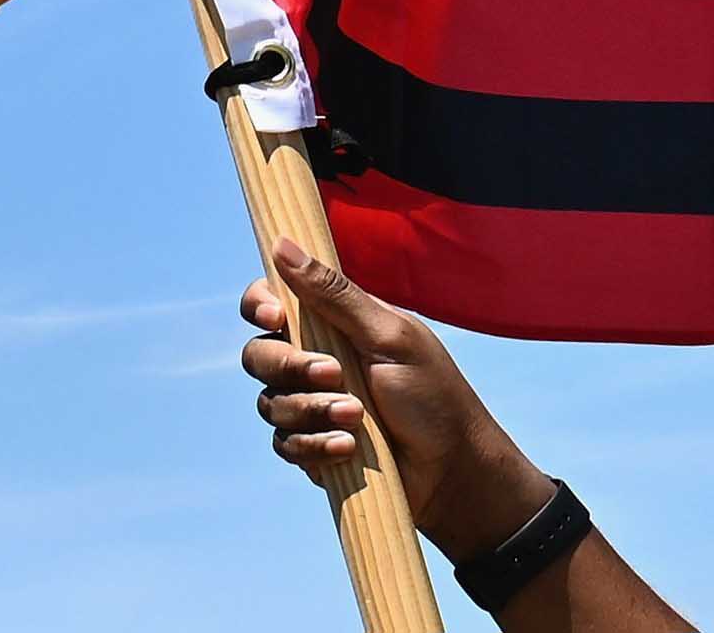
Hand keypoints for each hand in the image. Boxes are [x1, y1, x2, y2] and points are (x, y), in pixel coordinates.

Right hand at [237, 239, 547, 559]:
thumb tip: (283, 243)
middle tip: (335, 375)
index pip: (272, 302)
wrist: (453, 470)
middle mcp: (315, 361)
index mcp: (333, 325)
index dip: (261, 306)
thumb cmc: (433, 395)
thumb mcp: (389, 336)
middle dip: (291, 367)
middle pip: (260, 354)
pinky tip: (348, 449)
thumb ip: (334, 295)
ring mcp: (311, 406)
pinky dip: (315, 446)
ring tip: (357, 419)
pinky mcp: (311, 448)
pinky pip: (285, 443)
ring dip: (312, 410)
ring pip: (270, 402)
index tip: (275, 318)